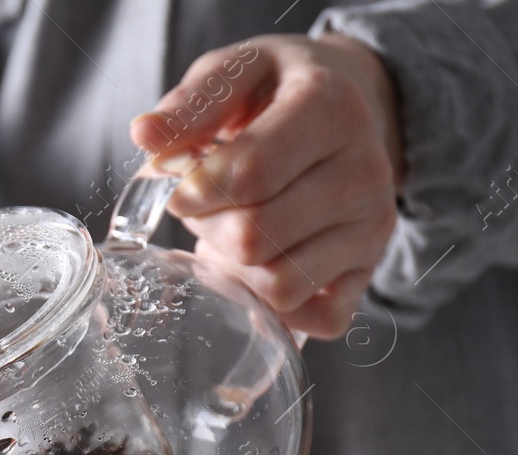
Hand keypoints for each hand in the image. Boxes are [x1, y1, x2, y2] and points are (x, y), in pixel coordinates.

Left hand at [130, 34, 403, 338]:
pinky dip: (272, 306)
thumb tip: (145, 135)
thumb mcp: (237, 73)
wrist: (349, 106)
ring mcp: (372, 227)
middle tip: (206, 207)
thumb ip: (191, 103)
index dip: (194, 191)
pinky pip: (316, 319)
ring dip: (234, 269)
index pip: (250, 174)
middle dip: (208, 227)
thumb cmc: (279, 92)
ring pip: (279, 285)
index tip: (179, 188)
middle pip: (255, 237)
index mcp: (331, 109)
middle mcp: (364, 171)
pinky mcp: (369, 270)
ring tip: (231, 233)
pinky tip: (257, 267)